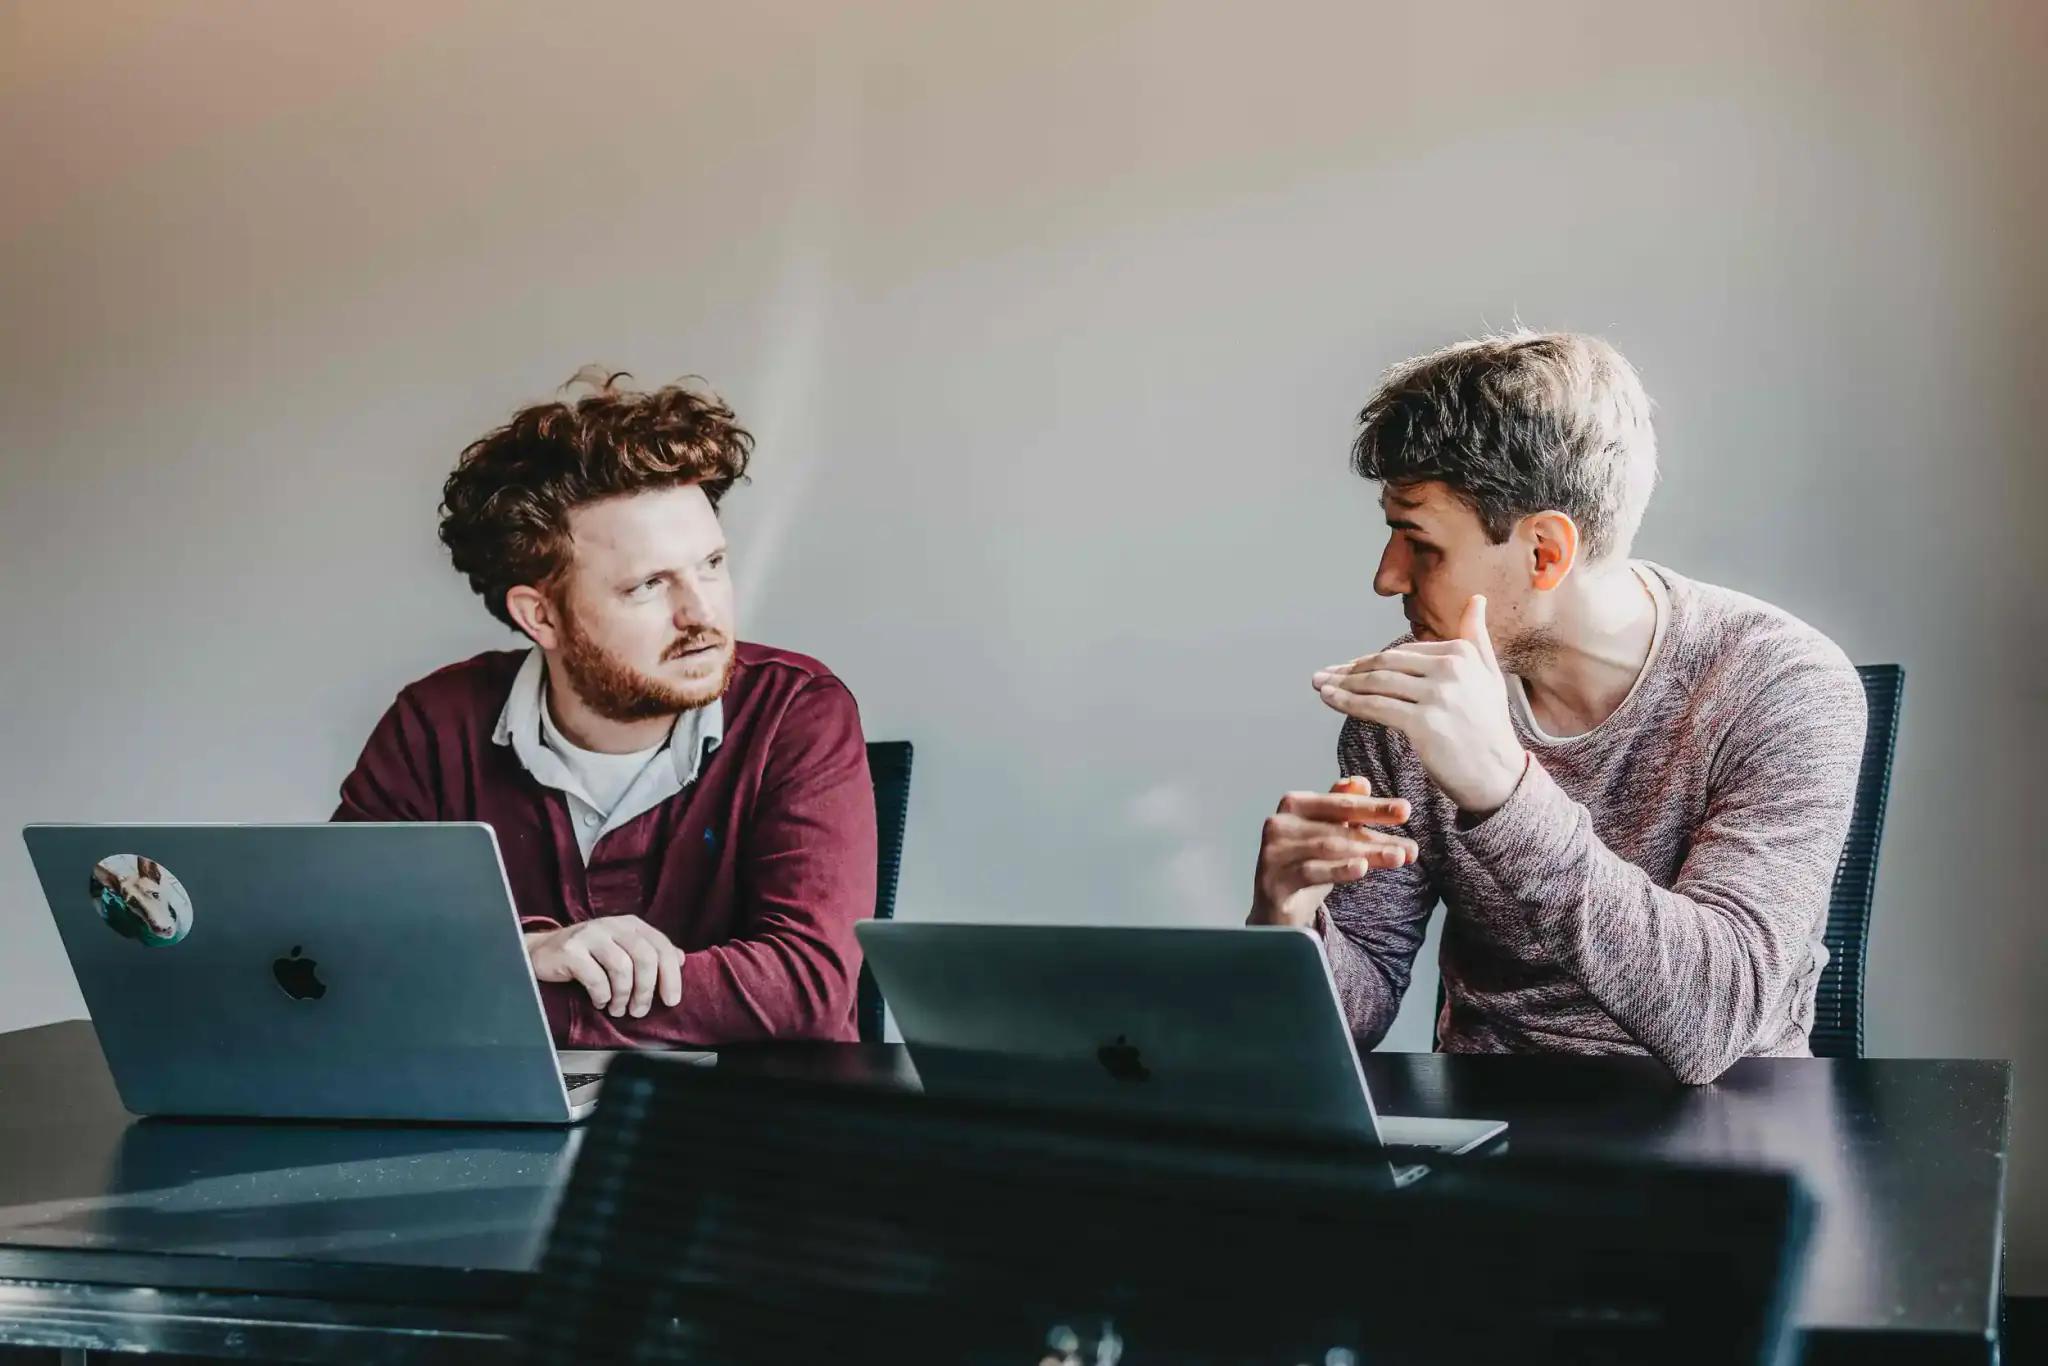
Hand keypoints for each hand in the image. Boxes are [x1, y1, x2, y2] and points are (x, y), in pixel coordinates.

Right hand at [524, 915, 682, 1018]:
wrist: (542, 952)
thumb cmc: (587, 955)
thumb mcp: (621, 948)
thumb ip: (650, 952)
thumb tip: (681, 958)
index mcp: (630, 924)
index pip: (662, 946)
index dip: (671, 975)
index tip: (671, 1001)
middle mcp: (612, 925)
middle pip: (645, 957)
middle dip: (646, 990)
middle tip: (640, 1011)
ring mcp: (590, 935)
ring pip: (622, 968)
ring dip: (623, 996)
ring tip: (619, 1009)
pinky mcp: (571, 950)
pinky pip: (596, 978)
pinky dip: (602, 995)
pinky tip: (600, 1001)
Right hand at [1249, 776, 1418, 928]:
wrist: (1275, 909)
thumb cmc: (1304, 865)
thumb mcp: (1327, 834)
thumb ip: (1342, 808)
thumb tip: (1361, 782)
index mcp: (1294, 805)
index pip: (1340, 803)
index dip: (1373, 807)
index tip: (1405, 811)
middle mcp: (1280, 824)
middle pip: (1337, 828)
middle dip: (1376, 836)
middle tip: (1410, 846)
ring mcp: (1274, 853)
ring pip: (1329, 849)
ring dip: (1368, 853)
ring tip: (1397, 857)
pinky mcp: (1274, 881)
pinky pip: (1311, 872)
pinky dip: (1338, 869)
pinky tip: (1361, 868)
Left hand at [1312, 594, 1527, 816]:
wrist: (1498, 775)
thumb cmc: (1489, 728)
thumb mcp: (1489, 675)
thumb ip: (1477, 637)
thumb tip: (1476, 599)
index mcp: (1462, 652)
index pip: (1402, 653)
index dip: (1370, 661)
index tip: (1347, 668)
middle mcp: (1450, 668)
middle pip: (1385, 665)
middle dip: (1350, 670)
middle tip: (1324, 674)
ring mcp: (1437, 695)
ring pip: (1377, 684)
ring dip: (1342, 684)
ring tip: (1320, 685)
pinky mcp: (1424, 723)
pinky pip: (1376, 707)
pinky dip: (1347, 702)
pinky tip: (1329, 699)